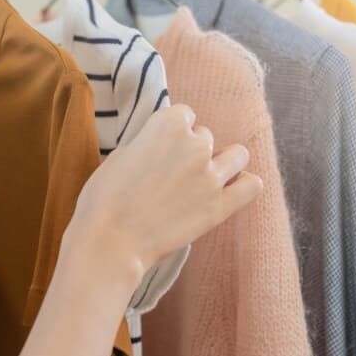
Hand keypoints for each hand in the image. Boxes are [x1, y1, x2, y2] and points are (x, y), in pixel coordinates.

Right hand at [64, 104, 262, 293]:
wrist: (110, 241)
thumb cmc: (104, 199)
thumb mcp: (120, 155)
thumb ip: (149, 143)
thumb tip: (161, 146)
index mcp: (168, 124)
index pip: (185, 115)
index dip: (173, 133)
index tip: (162, 150)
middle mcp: (195, 145)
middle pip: (206, 137)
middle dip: (192, 152)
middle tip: (173, 174)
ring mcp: (212, 176)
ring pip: (237, 155)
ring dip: (224, 162)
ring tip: (205, 178)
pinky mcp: (220, 207)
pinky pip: (251, 186)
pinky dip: (244, 185)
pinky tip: (230, 190)